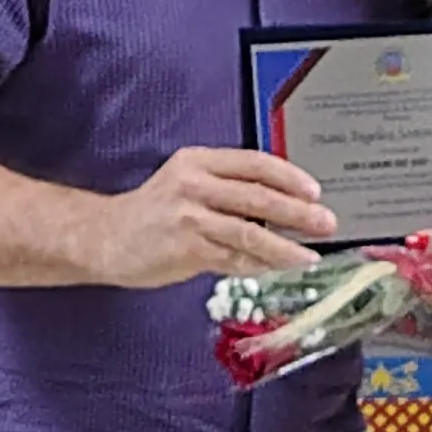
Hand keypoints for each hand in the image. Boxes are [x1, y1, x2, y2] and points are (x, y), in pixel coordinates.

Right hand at [89, 147, 335, 288]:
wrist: (105, 238)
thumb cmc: (153, 213)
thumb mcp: (186, 183)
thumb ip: (226, 187)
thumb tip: (281, 204)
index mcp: (198, 161)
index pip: (254, 164)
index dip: (289, 177)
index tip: (315, 191)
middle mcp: (194, 185)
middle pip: (258, 197)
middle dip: (298, 212)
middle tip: (326, 223)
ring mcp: (189, 218)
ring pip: (250, 232)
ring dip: (285, 247)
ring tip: (310, 256)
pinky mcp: (186, 249)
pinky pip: (233, 259)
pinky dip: (259, 266)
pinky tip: (278, 270)